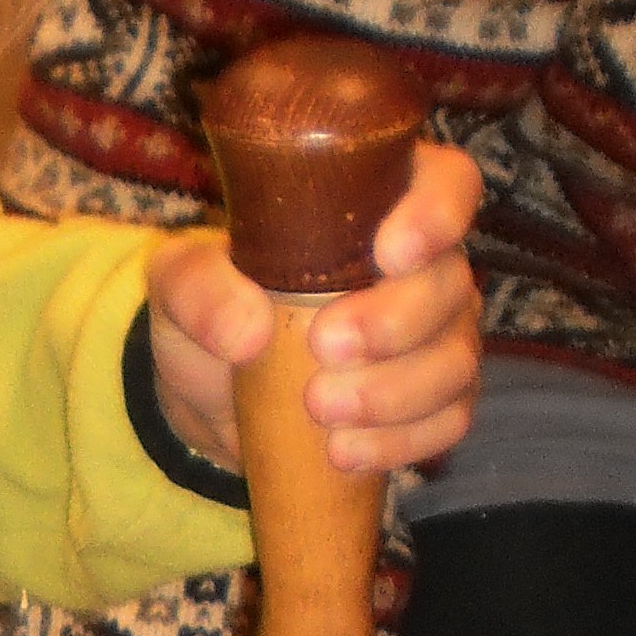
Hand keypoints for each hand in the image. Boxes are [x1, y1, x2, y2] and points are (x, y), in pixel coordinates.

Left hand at [147, 138, 483, 479]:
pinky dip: (400, 442)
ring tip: (321, 411)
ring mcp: (438, 335)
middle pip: (451, 282)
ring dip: (394, 392)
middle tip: (322, 348)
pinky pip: (448, 421)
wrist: (216, 399)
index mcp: (378, 204)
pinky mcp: (435, 403)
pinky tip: (344, 452)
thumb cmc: (213, 312)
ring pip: (455, 359)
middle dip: (394, 322)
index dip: (435, 213)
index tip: (388, 254)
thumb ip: (200, 289)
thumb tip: (249, 331)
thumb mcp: (180, 286)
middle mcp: (424, 265)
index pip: (446, 183)